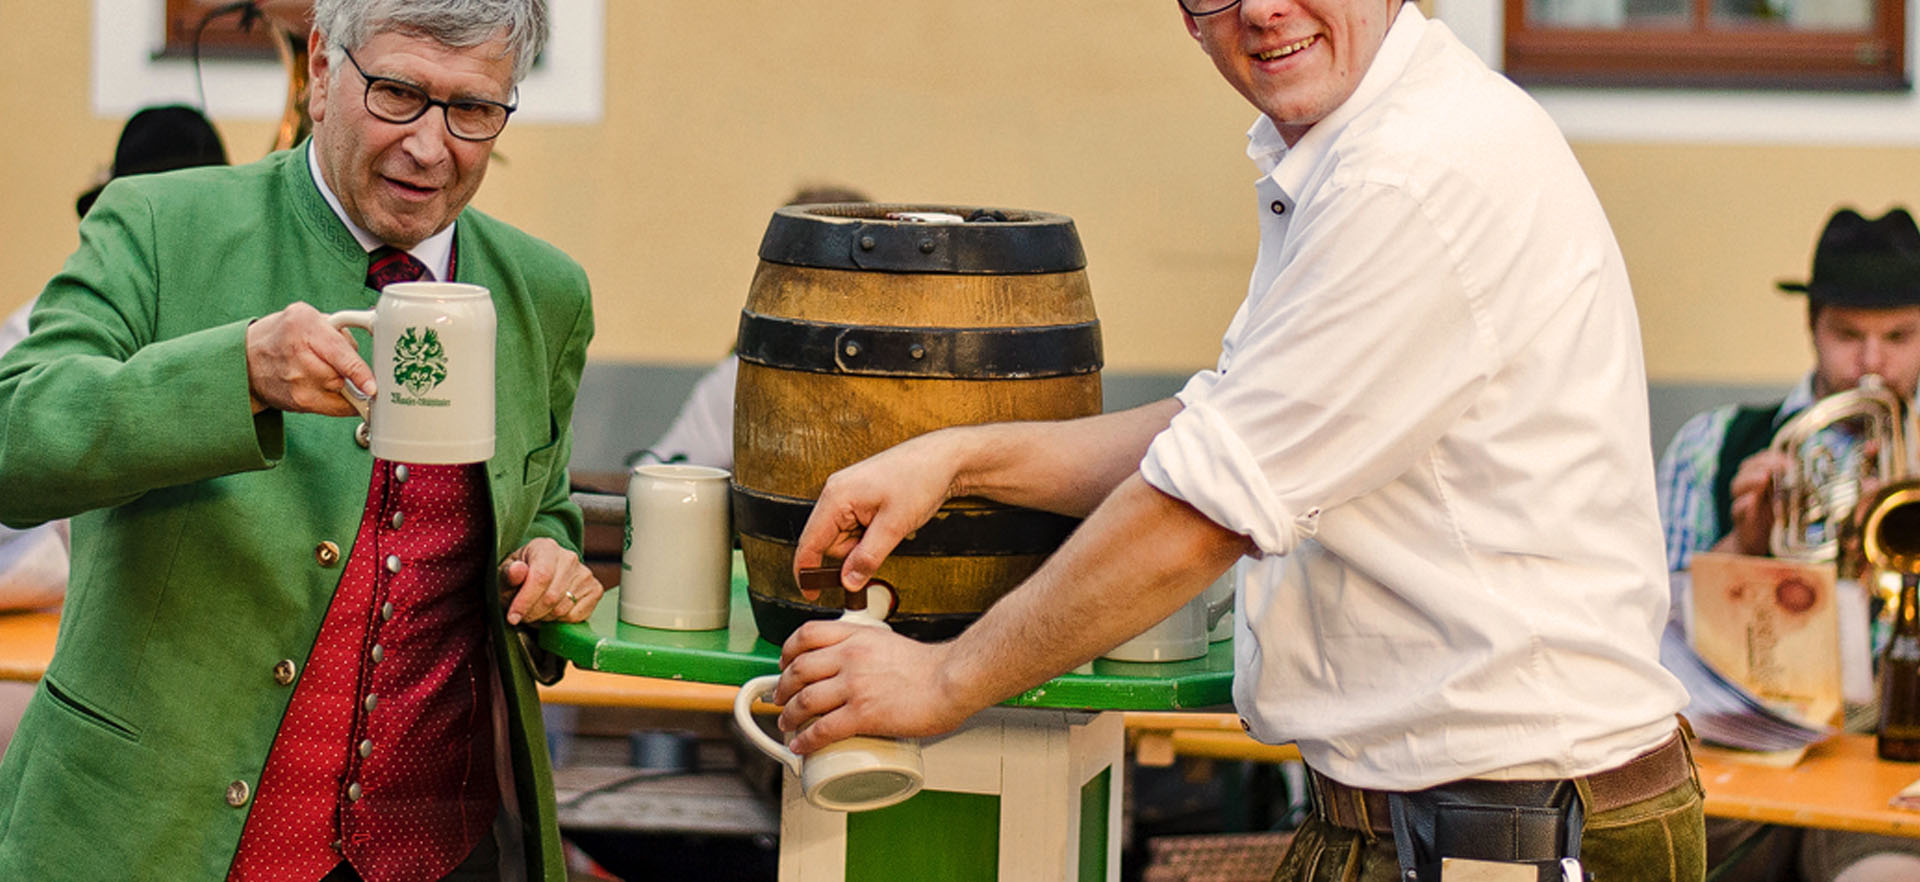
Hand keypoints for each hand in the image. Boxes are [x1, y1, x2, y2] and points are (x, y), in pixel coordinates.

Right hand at [245, 302, 374, 415]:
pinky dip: (341, 401)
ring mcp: (297, 382)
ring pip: (341, 392)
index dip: (358, 372)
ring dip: (345, 385)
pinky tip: (328, 389)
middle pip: (342, 374)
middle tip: (342, 365)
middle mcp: (299, 354)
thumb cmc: (285, 336)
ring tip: (326, 371)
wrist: (248, 360)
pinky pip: (334, 408)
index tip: (371, 387)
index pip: (338, 353)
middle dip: (352, 373)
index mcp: (305, 325)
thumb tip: (375, 345)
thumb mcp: (309, 318)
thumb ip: (340, 330)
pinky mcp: (299, 402)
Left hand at [499, 537, 602, 624]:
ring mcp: (585, 574)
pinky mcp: (595, 589)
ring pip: (562, 609)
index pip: (541, 576)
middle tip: (522, 615)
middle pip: (551, 597)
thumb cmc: (518, 578)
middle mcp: (569, 558)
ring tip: (536, 611)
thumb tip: (518, 570)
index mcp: (546, 547)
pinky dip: (560, 621)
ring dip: (544, 618)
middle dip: (532, 613)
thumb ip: (508, 574)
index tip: (512, 617)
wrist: (538, 579)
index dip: (525, 601)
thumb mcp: (505, 575)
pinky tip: (551, 612)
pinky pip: (575, 616)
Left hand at [773, 620, 976, 754]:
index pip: (806, 635)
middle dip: (782, 688)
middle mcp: (850, 656)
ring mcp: (854, 685)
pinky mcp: (863, 713)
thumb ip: (865, 649)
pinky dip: (806, 739)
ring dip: (788, 716)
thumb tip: (851, 667)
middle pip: (798, 669)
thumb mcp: (887, 642)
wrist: (952, 680)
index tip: (784, 664)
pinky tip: (802, 745)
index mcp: (855, 636)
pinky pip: (822, 729)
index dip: (787, 651)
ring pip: (804, 700)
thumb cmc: (929, 667)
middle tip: (780, 699)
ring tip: (786, 725)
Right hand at [793, 433, 960, 595]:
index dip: (807, 572)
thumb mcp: (894, 526)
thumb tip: (848, 581)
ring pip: (844, 537)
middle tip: (881, 544)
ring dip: (865, 543)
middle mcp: (836, 492)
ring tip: (890, 526)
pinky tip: (889, 521)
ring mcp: (847, 493)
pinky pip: (855, 526)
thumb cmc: (920, 478)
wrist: (943, 458)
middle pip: (828, 542)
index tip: (812, 594)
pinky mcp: (859, 496)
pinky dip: (871, 533)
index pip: (809, 543)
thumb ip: (867, 557)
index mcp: (836, 497)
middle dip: (853, 553)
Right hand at [1719, 449, 1789, 555]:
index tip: (1790, 461)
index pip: (1761, 459)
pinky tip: (1752, 501)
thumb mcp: (1792, 500)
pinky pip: (1737, 509)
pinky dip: (1744, 504)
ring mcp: (1742, 501)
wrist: (1758, 543)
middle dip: (1761, 464)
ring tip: (1764, 477)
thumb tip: (1817, 479)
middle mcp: (1749, 486)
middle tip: (1776, 466)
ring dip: (1751, 479)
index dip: (1773, 456)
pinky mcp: (1740, 519)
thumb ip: (1799, 489)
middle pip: (1746, 467)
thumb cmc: (1777, 518)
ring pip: (1737, 485)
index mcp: (1760, 477)